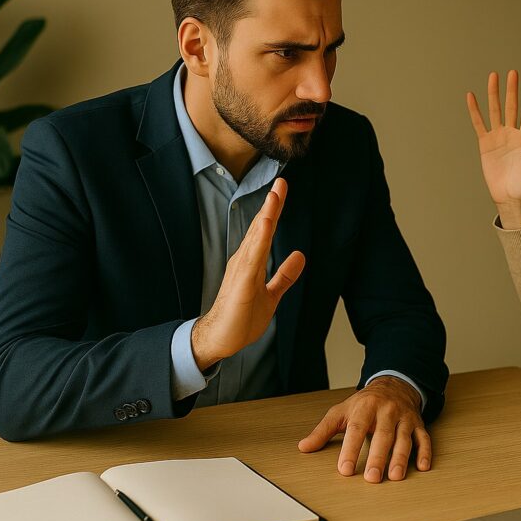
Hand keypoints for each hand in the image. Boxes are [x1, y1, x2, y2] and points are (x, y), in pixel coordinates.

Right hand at [191, 177, 304, 369]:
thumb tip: (299, 255)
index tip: (281, 190)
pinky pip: (253, 257)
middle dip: (271, 204)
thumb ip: (284, 275)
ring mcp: (242, 270)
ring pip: (256, 237)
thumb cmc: (240, 318)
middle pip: (260, 227)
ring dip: (266, 215)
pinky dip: (259, 239)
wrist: (220, 339)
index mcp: (252, 262)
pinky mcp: (242, 283)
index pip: (265, 231)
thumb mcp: (272, 295)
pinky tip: (266, 223)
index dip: (274, 210)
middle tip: (281, 182)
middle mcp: (245, 260)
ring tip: (275, 194)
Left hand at [298, 375, 430, 482]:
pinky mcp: (418, 424)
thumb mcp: (342, 412)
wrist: (393, 385)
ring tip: (395, 476)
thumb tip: (304, 447)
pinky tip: (422, 467)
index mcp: (365, 407)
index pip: (356, 429)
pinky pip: (423, 438)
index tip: (345, 469)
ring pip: (404, 439)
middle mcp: (386, 411)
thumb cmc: (365, 403)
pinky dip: (424, 453)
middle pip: (382, 435)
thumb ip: (323, 430)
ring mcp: (404, 418)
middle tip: (372, 478)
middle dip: (378, 457)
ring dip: (401, 458)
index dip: (351, 449)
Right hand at [466, 70, 520, 228]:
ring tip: (493, 76)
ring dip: (494, 94)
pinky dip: (475, 111)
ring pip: (495, 111)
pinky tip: (472, 96)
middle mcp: (513, 135)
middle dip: (512, 90)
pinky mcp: (485, 145)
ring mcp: (498, 138)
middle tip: (512, 73)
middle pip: (512, 107)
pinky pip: (479, 124)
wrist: (511, 199)